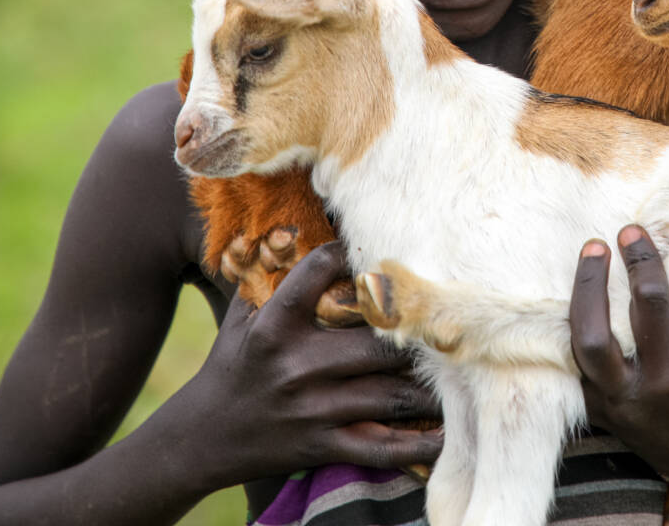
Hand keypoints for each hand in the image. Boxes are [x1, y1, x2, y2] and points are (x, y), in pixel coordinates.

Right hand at [178, 241, 442, 488]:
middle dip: (416, 332)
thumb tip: (304, 222)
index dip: (355, 254)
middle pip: (376, 342)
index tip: (385, 246)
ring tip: (467, 369)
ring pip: (390, 393)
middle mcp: (296, 366)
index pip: (321, 275)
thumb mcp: (242, 316)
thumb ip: (273, 275)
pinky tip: (448, 432)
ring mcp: (312, 410)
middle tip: (453, 318)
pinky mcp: (322, 446)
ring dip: (431, 384)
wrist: (201, 437)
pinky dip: (418, 444)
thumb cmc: (232, 364)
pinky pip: (380, 448)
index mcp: (275, 326)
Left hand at [568, 225, 668, 504]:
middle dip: (589, 284)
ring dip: (579, 302)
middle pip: (591, 334)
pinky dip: (581, 330)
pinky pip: (578, 364)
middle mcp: (633, 396)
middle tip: (597, 245)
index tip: (634, 231)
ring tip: (589, 264)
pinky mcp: (598, 413)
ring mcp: (610, 409)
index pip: (650, 306)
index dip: (642, 263)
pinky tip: (586, 301)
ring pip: (576, 349)